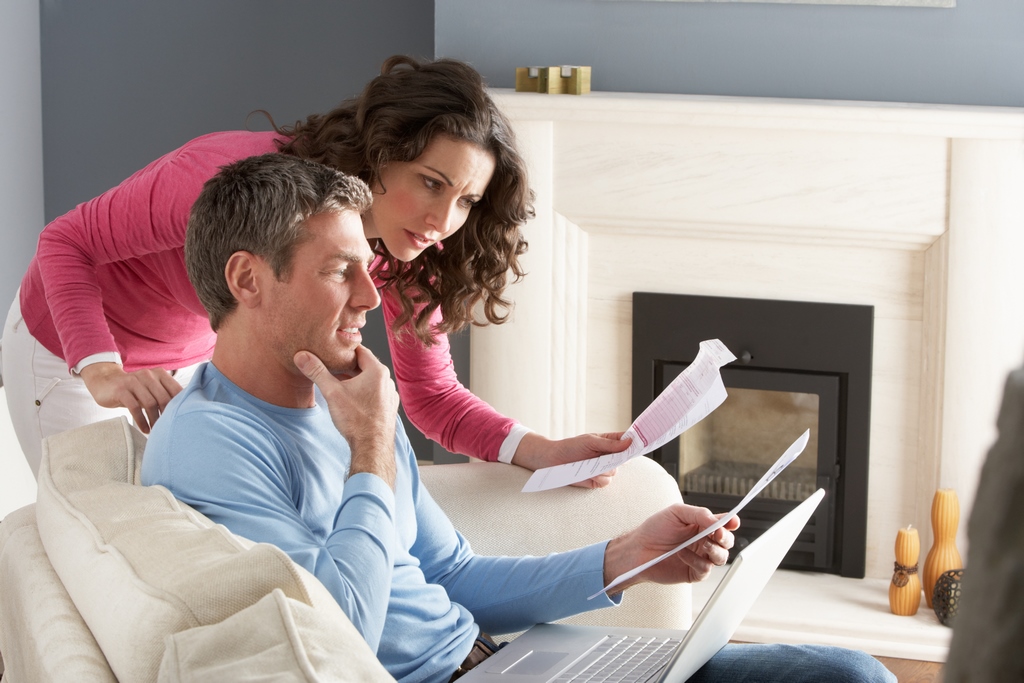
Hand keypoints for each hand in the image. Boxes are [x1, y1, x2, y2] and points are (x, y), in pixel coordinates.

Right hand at [80, 362, 181, 433]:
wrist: (105, 381)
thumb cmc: (133, 389)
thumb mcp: (150, 389)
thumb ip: (165, 395)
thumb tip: (187, 410)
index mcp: (159, 374)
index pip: (176, 390)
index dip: (180, 406)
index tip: (181, 420)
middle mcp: (148, 375)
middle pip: (164, 398)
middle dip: (168, 416)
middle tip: (168, 429)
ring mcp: (133, 381)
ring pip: (150, 403)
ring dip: (155, 420)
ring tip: (156, 430)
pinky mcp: (121, 390)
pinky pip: (135, 408)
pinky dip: (141, 421)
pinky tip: (145, 430)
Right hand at [293, 346, 398, 487]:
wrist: (372, 448)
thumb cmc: (355, 420)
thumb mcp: (332, 392)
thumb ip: (317, 372)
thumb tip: (301, 356)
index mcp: (377, 371)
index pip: (360, 350)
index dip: (344, 349)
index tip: (332, 348)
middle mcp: (387, 380)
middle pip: (365, 365)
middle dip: (348, 365)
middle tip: (331, 363)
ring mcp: (390, 395)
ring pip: (370, 380)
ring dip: (355, 379)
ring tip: (337, 381)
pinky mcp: (388, 407)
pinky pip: (374, 392)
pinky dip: (362, 391)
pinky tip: (350, 398)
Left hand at [511, 431, 631, 487]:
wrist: (553, 460)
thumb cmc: (570, 446)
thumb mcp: (590, 441)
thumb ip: (610, 444)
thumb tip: (629, 442)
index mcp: (609, 442)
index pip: (628, 441)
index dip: (636, 442)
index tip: (643, 442)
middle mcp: (609, 456)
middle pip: (624, 460)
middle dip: (616, 459)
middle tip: (605, 456)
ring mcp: (603, 469)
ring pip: (614, 472)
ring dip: (604, 469)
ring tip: (590, 464)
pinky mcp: (596, 481)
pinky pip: (605, 482)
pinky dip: (598, 478)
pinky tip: (589, 473)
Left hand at [602, 505, 738, 593]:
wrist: (638, 549)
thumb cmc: (655, 529)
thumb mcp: (676, 513)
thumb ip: (699, 514)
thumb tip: (718, 521)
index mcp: (702, 525)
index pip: (724, 524)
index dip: (731, 522)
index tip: (732, 522)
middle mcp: (704, 541)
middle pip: (727, 541)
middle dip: (725, 538)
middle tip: (716, 534)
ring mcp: (700, 557)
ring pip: (722, 557)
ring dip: (714, 550)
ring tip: (702, 545)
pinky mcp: (694, 573)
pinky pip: (705, 569)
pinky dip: (696, 561)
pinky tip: (682, 554)